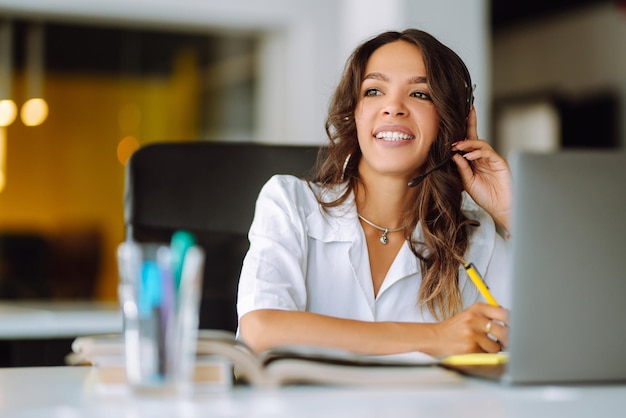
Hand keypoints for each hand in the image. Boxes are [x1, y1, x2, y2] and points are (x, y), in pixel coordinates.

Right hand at [430, 303, 508, 357]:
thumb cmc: (453, 328)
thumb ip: (488, 316)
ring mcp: (472, 334)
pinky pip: (486, 355)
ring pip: (496, 346)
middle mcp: (474, 319)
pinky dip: (483, 356)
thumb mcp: (469, 315)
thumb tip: (512, 323)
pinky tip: (473, 351)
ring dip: (492, 349)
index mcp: (477, 308)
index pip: (504, 314)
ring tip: (480, 346)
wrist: (433, 337)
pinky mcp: (470, 348)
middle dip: (507, 340)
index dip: (513, 323)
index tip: (517, 329)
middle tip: (505, 343)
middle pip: (505, 331)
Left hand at [451, 107, 511, 230]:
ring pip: (480, 144)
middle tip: (455, 126)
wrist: (499, 208)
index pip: (467, 144)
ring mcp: (492, 159)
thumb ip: (462, 169)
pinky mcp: (499, 162)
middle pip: (475, 138)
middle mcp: (483, 158)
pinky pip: (488, 153)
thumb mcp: (468, 182)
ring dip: (468, 143)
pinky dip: (478, 152)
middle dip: (468, 126)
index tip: (452, 124)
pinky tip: (469, 156)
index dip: (462, 133)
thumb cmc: (485, 196)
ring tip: (458, 146)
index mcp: (474, 162)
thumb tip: (454, 155)